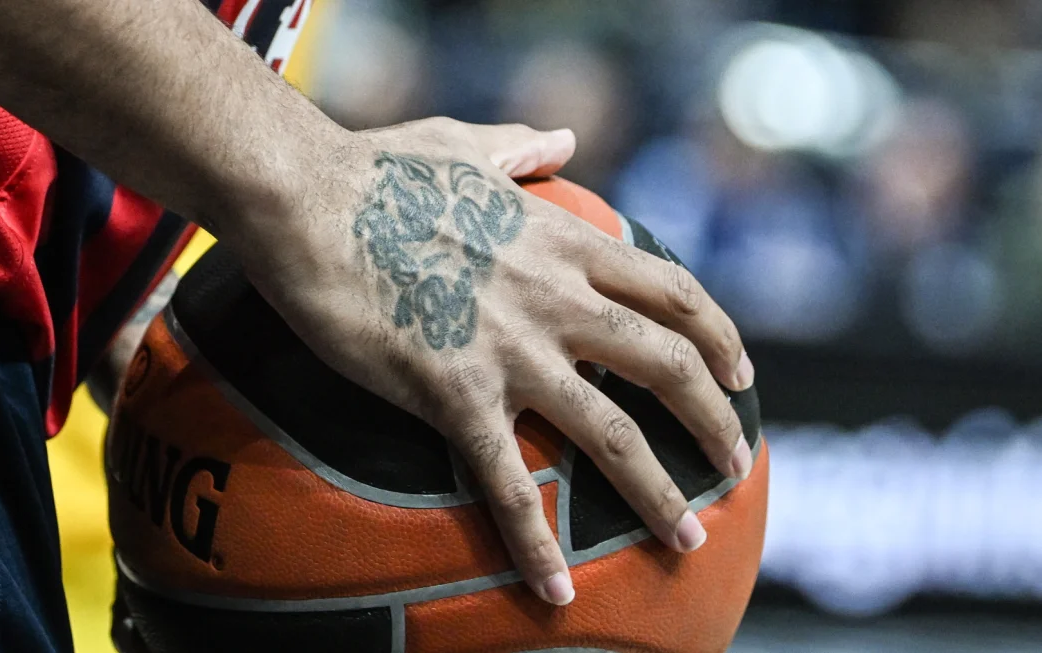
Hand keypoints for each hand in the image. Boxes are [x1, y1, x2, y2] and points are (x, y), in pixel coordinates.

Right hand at [227, 118, 754, 606]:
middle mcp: (555, 298)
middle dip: (714, 422)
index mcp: (563, 242)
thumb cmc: (375, 168)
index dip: (719, 335)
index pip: (673, 292)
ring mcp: (510, 349)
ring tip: (688, 539)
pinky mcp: (453, 393)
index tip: (741, 373)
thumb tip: (563, 135)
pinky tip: (558, 591)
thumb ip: (522, 147)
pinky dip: (536, 544)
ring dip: (657, 493)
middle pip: (667, 367)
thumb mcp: (463, 143)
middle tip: (735, 466)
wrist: (304, 198)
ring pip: (610, 434)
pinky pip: (508, 483)